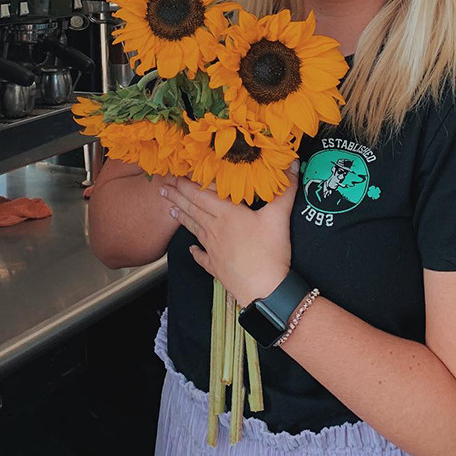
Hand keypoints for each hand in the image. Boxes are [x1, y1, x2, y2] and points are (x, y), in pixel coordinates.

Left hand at [159, 161, 299, 306]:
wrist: (264, 290)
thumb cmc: (269, 252)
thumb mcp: (279, 217)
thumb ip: (285, 189)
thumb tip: (294, 164)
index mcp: (226, 214)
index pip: (200, 194)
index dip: (186, 184)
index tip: (174, 175)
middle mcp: (215, 229)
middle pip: (192, 209)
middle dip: (176, 196)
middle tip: (162, 187)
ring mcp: (213, 249)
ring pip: (193, 229)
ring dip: (181, 217)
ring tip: (170, 209)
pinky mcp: (216, 267)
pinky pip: (202, 257)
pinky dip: (195, 252)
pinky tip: (191, 250)